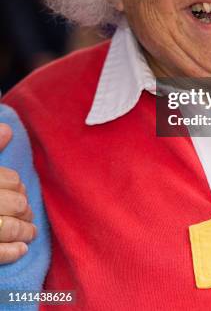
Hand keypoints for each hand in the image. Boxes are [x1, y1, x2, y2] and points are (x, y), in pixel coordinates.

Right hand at [0, 123, 36, 263]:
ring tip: (30, 232)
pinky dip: (11, 252)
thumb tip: (8, 129)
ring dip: (25, 231)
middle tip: (28, 213)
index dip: (18, 186)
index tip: (19, 190)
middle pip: (16, 204)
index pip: (11, 180)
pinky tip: (22, 250)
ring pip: (10, 227)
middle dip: (24, 209)